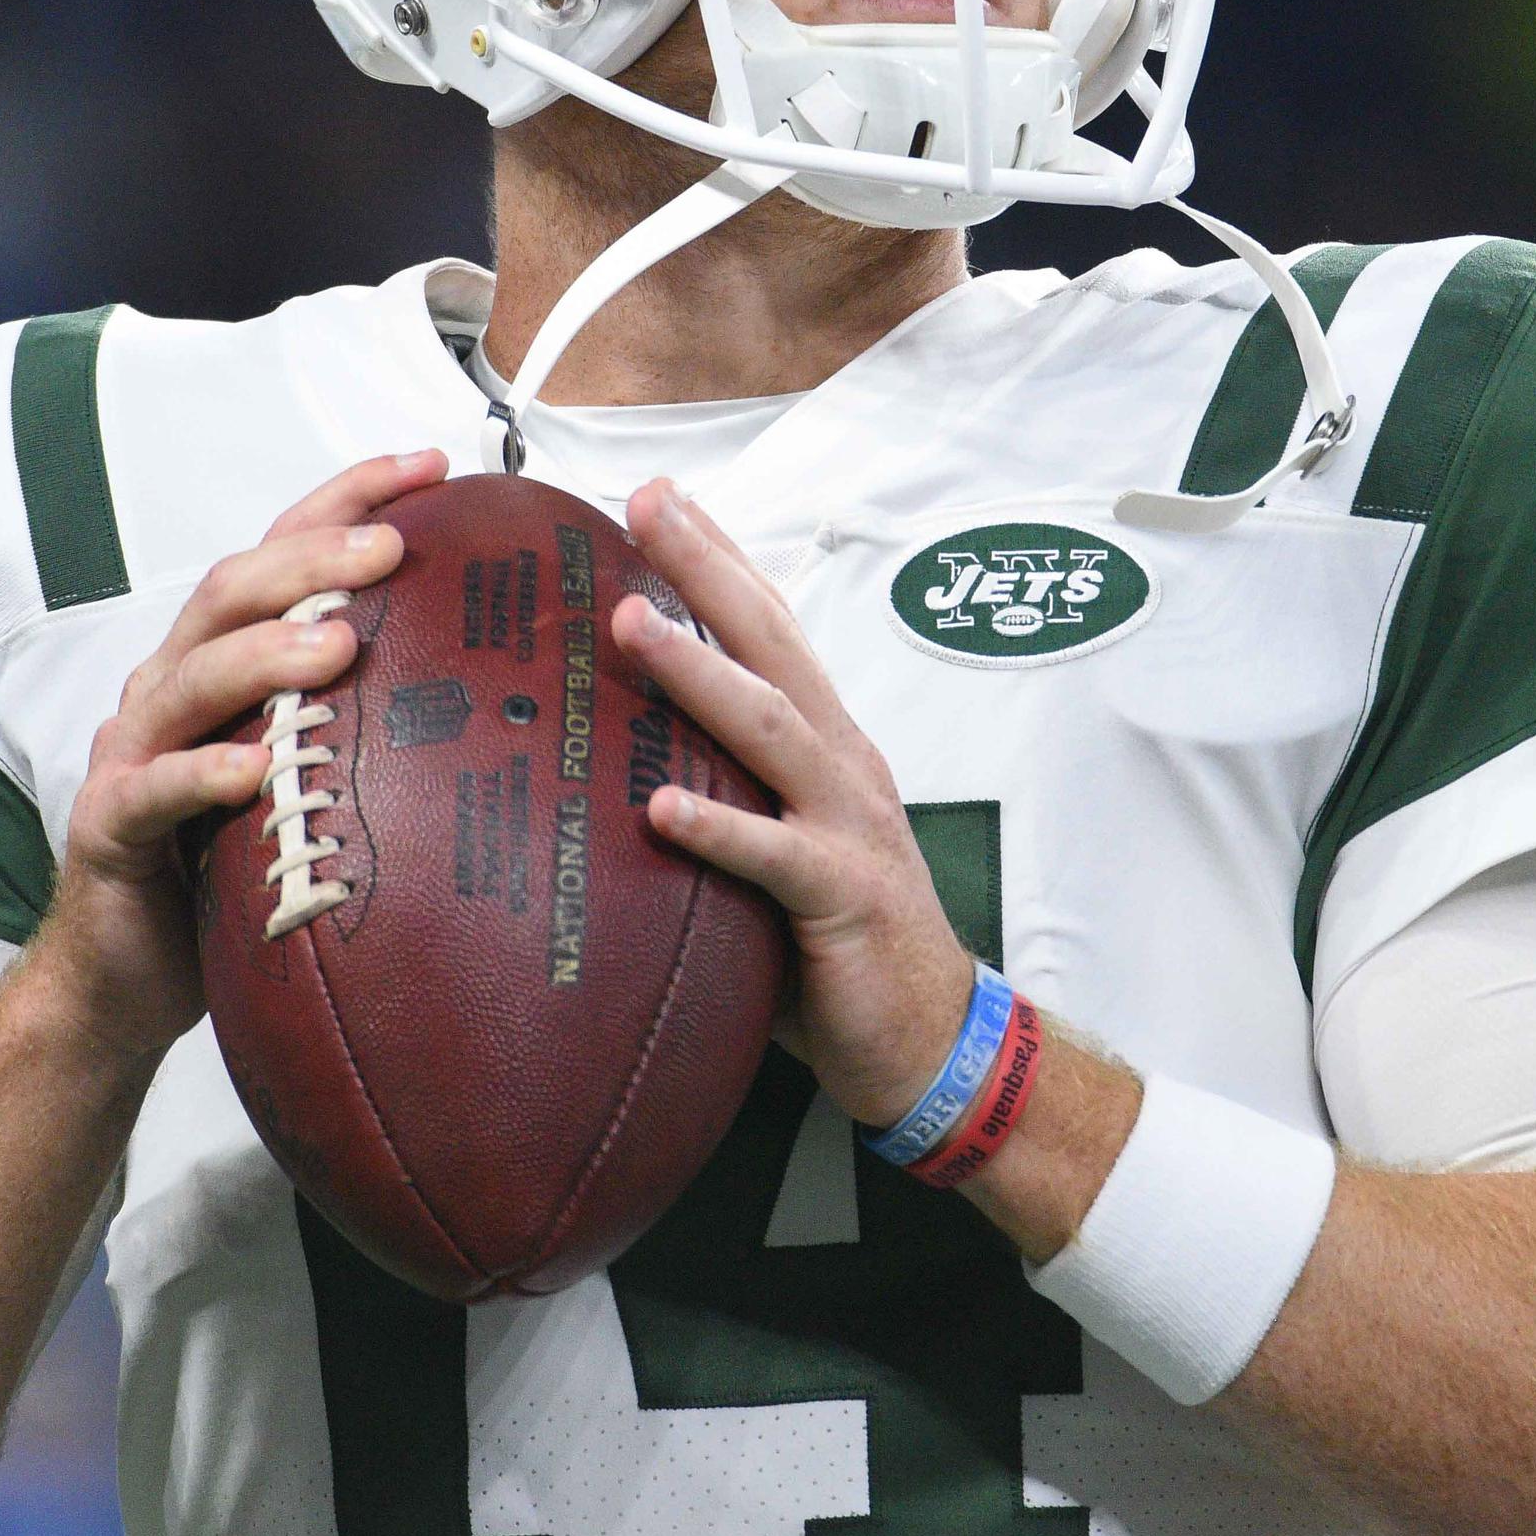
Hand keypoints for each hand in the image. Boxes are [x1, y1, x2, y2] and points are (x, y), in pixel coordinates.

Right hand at [39, 449, 450, 1060]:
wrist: (125, 977)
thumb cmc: (232, 871)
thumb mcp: (315, 781)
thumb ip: (370, 723)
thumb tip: (511, 686)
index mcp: (222, 662)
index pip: (281, 551)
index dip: (348, 498)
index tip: (431, 467)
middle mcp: (171, 687)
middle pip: (230, 591)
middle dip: (310, 556)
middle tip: (389, 548)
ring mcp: (133, 752)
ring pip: (191, 677)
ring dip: (264, 651)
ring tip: (337, 641)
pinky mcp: (109, 825)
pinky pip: (153, 790)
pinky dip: (202, 775)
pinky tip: (253, 770)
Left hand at [609, 477, 981, 1130]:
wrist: (932, 1041)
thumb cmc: (835, 947)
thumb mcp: (773, 851)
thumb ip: (717, 799)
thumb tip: (604, 771)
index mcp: (825, 746)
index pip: (770, 630)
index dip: (721, 558)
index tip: (661, 495)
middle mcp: (841, 765)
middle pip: (773, 644)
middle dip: (708, 569)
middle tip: (646, 504)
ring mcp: (847, 826)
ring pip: (773, 729)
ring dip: (700, 674)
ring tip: (630, 626)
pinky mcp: (844, 899)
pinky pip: (775, 857)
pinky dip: (720, 829)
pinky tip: (660, 808)